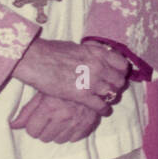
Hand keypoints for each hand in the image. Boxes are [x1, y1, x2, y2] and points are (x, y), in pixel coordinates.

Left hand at [9, 91, 104, 143]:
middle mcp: (64, 116)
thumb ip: (28, 111)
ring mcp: (78, 121)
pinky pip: (74, 139)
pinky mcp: (89, 124)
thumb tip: (13, 126)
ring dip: (57, 133)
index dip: (32, 126)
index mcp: (50, 107)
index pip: (32, 131)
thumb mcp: (43, 92)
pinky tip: (71, 122)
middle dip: (44, 130)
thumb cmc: (63, 83)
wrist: (90, 77)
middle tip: (49, 119)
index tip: (36, 120)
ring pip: (59, 140)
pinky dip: (71, 133)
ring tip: (60, 120)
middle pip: (45, 138)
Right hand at [12, 37, 129, 112]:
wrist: (36, 59)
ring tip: (108, 100)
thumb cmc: (51, 51)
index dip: (121, 71)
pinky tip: (103, 111)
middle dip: (117, 86)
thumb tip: (93, 55)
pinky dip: (103, 109)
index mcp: (98, 53)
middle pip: (119, 80)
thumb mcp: (76, 47)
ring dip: (111, 98)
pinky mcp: (82, 94)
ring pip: (112, 93)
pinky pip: (100, 105)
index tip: (118, 75)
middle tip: (112, 89)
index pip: (122, 64)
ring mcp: (92, 80)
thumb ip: (89, 54)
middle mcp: (99, 66)